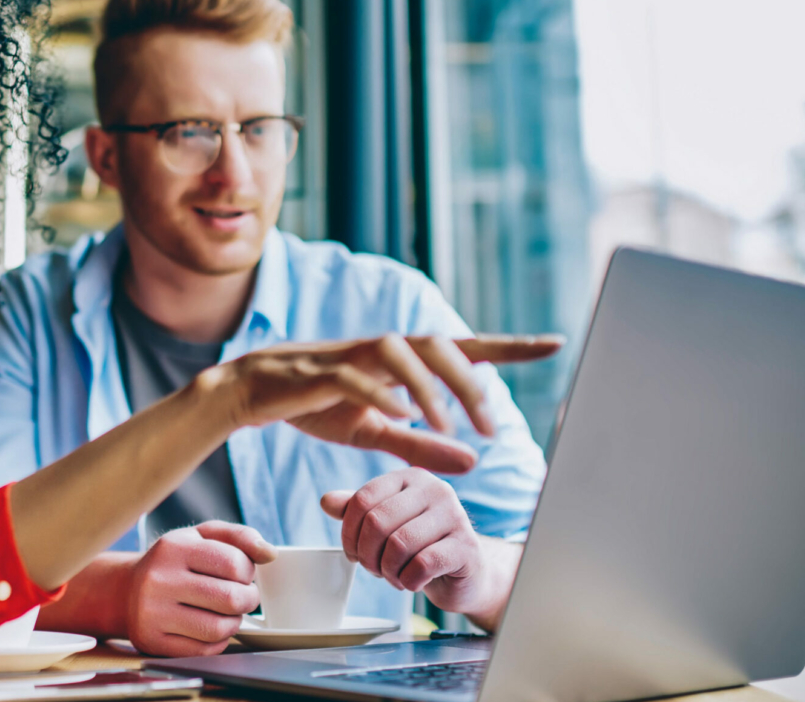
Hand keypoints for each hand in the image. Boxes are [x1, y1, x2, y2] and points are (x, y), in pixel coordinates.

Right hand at [126, 522, 273, 656]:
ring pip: (219, 629)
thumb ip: (239, 537)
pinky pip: (204, 650)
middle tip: (243, 596)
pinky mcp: (152, 642)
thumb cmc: (173, 562)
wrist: (125, 591)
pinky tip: (210, 627)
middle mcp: (158, 580)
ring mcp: (152, 613)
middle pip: (230, 599)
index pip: (234, 563)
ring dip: (234, 622)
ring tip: (227, 612)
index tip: (241, 573)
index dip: (248, 572)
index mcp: (173, 548)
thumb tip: (269, 553)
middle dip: (248, 599)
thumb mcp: (201, 536)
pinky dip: (217, 641)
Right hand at [194, 334, 561, 473]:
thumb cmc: (314, 406)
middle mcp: (380, 349)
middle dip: (471, 381)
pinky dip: (381, 392)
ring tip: (448, 424)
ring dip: (430, 386)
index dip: (508, 345)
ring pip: (400, 351)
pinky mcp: (317, 372)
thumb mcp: (374, 431)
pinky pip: (355, 375)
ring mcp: (349, 355)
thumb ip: (422, 444)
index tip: (554, 343)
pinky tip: (400, 414)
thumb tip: (475, 461)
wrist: (250, 394)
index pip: (462, 347)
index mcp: (399, 361)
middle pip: (438, 343)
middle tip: (491, 427)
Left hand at [321, 469, 498, 618]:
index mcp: (410, 478)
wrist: (466, 573)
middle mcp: (435, 489)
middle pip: (378, 522)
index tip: (353, 553)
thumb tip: (326, 501)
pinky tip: (413, 582)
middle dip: (367, 555)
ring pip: (399, 544)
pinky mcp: (467, 547)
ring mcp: (456, 516)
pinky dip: (408, 581)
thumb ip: (358, 511)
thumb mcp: (387, 524)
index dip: (349, 533)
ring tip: (394, 576)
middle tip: (374, 569)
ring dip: (387, 571)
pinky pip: (422, 565)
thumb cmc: (421, 546)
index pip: (363, 499)